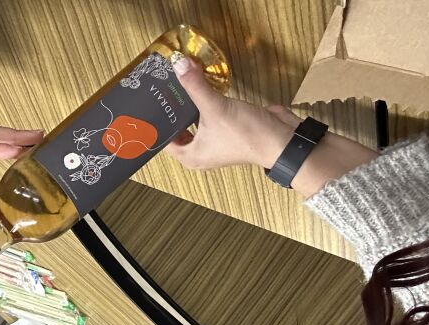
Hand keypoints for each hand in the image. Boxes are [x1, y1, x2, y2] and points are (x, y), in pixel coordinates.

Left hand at [164, 56, 377, 197]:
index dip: (154, 126)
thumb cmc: (245, 134)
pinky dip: (203, 104)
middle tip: (159, 92)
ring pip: (193, 122)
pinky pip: (209, 116)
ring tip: (174, 87)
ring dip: (186, 106)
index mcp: (190, 157)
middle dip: (170, 112)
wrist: (282, 140)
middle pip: (177, 130)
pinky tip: (198, 87)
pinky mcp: (228, 129)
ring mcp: (215, 141)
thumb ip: (195, 87)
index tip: (146, 108)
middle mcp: (200, 152)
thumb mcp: (215, 108)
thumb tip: (179, 65)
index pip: (162, 142)